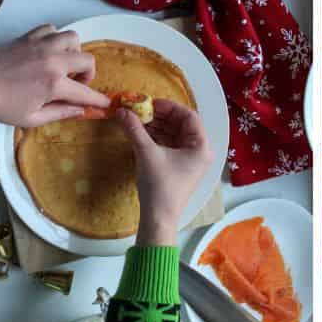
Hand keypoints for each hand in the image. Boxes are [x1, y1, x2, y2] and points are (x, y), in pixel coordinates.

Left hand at [0, 25, 110, 125]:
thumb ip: (60, 113)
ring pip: (73, 38)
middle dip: (88, 74)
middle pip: (87, 59)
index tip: (105, 103)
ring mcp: (41, 44)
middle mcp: (52, 60)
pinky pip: (52, 29)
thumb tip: (80, 111)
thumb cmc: (0, 106)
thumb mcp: (32, 119)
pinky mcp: (28, 36)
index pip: (85, 93)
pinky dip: (55, 38)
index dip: (98, 100)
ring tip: (63, 64)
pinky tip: (48, 51)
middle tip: (77, 84)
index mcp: (54, 84)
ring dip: (74, 52)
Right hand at [117, 99, 213, 245]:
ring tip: (138, 121)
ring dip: (157, 126)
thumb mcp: (146, 152)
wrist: (158, 218)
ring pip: (174, 135)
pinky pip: (170, 145)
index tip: (150, 103)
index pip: (189, 116)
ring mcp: (190, 161)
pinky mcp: (179, 168)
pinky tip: (141, 134)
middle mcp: (199, 152)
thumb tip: (121, 110)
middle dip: (160, 116)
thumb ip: (134, 128)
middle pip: (181, 124)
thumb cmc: (159, 185)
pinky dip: (157, 138)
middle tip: (140, 111)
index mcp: (200, 146)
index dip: (169, 107)